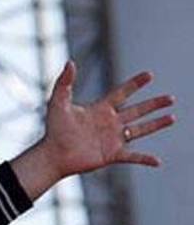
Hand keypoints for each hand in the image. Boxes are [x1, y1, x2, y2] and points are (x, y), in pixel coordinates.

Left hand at [13, 61, 176, 199]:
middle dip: (154, 104)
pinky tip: (157, 161)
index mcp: (100, 109)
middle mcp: (109, 123)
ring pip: (140, 130)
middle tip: (171, 98)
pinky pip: (132, 157)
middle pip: (137, 111)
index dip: (135, 84)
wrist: (52, 155)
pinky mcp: (111, 155)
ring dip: (156, 124)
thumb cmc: (54, 129)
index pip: (122, 93)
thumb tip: (70, 62)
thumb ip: (64, 82)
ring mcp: (112, 139)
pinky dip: (144, 159)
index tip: (149, 75)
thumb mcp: (58, 102)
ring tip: (172, 118)